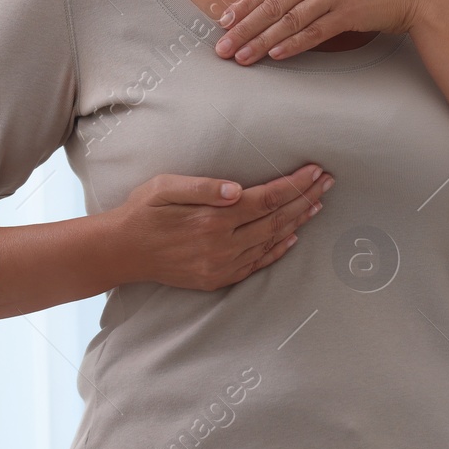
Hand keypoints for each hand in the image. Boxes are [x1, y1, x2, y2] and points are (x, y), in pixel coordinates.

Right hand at [108, 164, 333, 290]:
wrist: (121, 252)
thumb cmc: (142, 212)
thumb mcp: (165, 188)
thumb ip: (203, 187)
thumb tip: (237, 190)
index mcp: (213, 219)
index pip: (267, 199)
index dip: (295, 184)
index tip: (315, 170)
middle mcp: (222, 245)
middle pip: (277, 219)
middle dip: (306, 199)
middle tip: (328, 182)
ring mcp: (221, 265)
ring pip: (271, 241)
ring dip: (298, 221)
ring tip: (318, 203)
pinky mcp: (217, 278)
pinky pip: (257, 264)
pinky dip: (278, 249)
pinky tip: (293, 236)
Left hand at [213, 0, 428, 63]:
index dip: (245, 5)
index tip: (224, 22)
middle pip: (274, 4)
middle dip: (244, 27)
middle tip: (222, 47)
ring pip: (289, 21)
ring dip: (262, 41)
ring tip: (242, 57)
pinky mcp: (348, 13)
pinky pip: (313, 33)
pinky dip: (293, 45)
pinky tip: (275, 55)